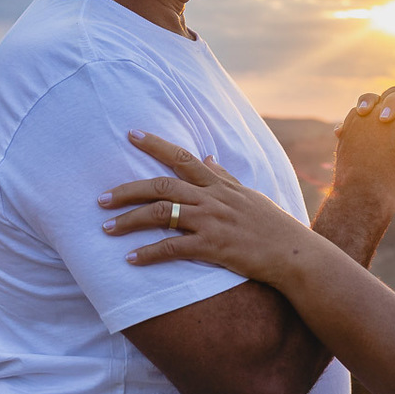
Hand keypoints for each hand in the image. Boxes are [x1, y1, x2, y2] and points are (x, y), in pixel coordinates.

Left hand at [99, 130, 320, 286]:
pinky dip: (148, 253)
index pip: (182, 157)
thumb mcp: (249, 194)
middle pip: (161, 186)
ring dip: (129, 221)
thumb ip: (224, 176)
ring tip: (106, 227)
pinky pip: (172, 248)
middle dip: (127, 190)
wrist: (294, 254)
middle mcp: (212, 198)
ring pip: (161, 214)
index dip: (154, 145)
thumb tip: (207, 156)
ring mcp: (212, 222)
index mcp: (219, 185)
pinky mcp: (213, 247)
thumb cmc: (273, 226)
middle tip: (100, 198)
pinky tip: (130, 259)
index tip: (130, 134)